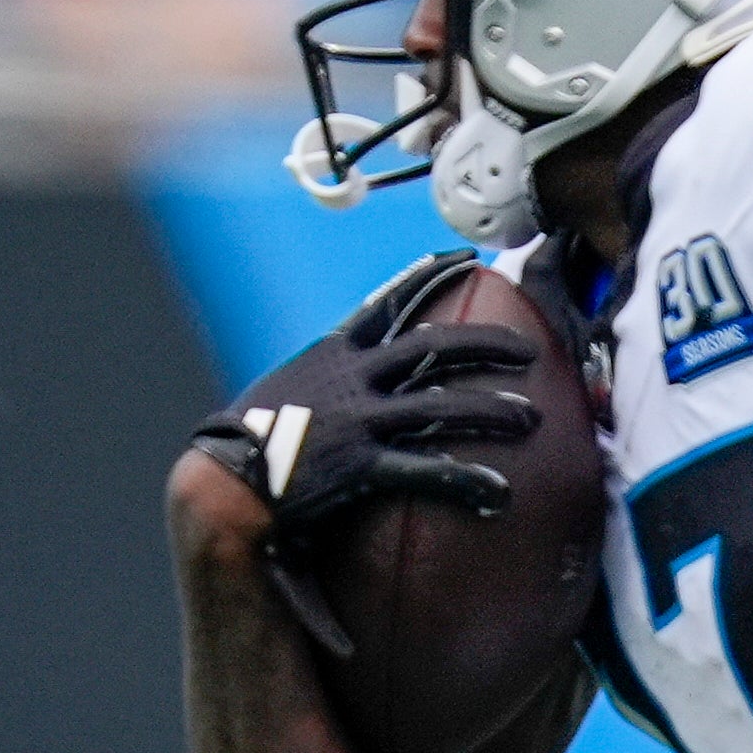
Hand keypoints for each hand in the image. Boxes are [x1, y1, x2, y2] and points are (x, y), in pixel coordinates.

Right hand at [188, 249, 541, 652]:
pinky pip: (427, 470)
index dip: (429, 277)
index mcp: (333, 354)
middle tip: (530, 350)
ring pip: (443, 404)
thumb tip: (351, 379)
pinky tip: (499, 492)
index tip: (464, 259)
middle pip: (435, 346)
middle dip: (488, 345)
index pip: (388, 302)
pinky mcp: (361, 463)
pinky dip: (466, 479)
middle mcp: (351, 377)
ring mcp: (358, 418)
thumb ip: (326, 380)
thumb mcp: (287, 390)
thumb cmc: (251, 442)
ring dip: (494, 410)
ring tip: (533, 419)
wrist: (220, 480)